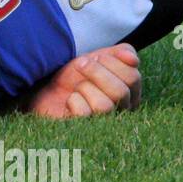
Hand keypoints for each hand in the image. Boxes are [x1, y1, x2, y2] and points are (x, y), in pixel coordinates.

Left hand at [23, 44, 141, 118]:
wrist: (48, 86)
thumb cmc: (77, 74)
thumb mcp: (100, 57)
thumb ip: (122, 53)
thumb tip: (133, 59)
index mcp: (130, 93)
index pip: (134, 78)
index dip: (112, 62)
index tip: (96, 57)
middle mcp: (122, 110)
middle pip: (121, 92)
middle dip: (96, 73)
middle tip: (81, 65)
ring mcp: (104, 122)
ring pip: (104, 106)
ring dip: (84, 87)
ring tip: (77, 86)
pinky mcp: (84, 128)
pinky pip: (84, 113)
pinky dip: (74, 100)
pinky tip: (71, 99)